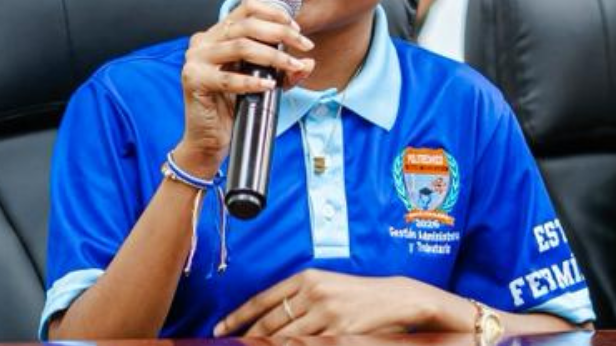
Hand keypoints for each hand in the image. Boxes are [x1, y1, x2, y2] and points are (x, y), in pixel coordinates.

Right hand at [176, 0, 314, 175]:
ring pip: (240, 46)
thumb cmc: (233, 107)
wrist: (210, 138)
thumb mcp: (265, 83)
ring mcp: (196, 59)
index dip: (274, 14)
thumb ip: (285, 72)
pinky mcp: (193, 79)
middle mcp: (204, 41)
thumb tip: (308, 62)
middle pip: (247, 25)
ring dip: (272, 56)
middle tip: (304, 46)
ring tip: (291, 66)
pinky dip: (251, 82)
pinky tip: (268, 86)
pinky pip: (227, 78)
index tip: (296, 29)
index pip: (246, 8)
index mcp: (218, 34)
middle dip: (281, 33)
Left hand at [213, 269, 432, 336]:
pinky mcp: (339, 332)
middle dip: (247, 337)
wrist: (395, 298)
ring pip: (285, 337)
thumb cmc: (358, 294)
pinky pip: (307, 345)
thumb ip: (297, 297)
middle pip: (270, 322)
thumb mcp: (325, 285)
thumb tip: (267, 319)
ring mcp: (326, 313)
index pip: (262, 300)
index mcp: (307, 277)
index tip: (219, 329)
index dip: (237, 317)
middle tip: (230, 345)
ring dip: (266, 345)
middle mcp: (313, 292)